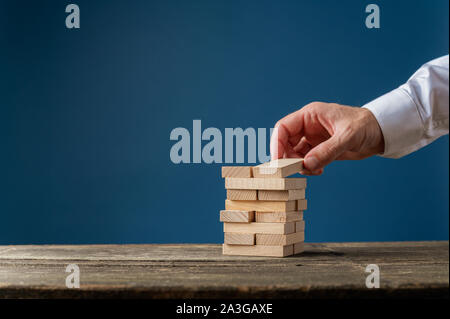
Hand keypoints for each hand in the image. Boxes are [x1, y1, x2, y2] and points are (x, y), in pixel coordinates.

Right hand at [270, 102, 384, 174]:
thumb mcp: (348, 136)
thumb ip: (327, 151)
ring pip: (294, 153)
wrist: (381, 132)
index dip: (277, 144)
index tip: (278, 161)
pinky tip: (319, 171)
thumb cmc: (366, 125)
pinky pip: (305, 159)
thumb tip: (306, 165)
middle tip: (298, 169)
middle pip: (285, 142)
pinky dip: (308, 168)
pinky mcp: (319, 149)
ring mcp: (313, 138)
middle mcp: (308, 126)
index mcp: (310, 115)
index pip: (283, 128)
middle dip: (288, 157)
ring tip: (313, 170)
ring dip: (299, 164)